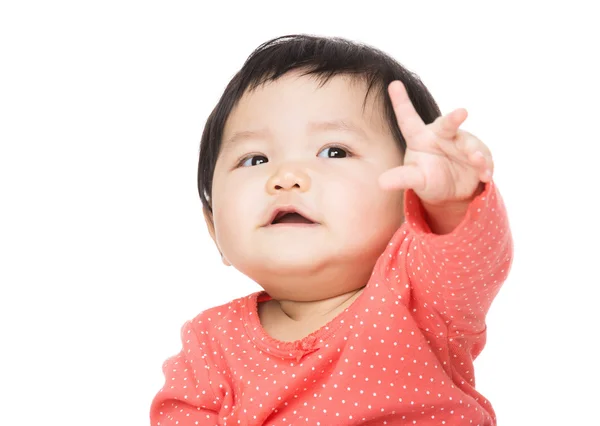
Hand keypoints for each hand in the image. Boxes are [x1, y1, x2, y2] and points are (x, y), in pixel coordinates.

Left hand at [379, 80, 492, 204]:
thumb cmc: (428, 177)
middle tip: (461, 112)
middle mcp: (443, 135)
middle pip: (447, 124)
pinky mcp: (479, 156)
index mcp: (421, 138)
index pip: (408, 120)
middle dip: (454, 118)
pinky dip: (485, 166)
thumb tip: (381, 183)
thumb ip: (401, 178)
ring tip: (475, 159)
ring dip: (474, 152)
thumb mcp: (415, 179)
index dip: (401, 103)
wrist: (452, 191)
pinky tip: (484, 175)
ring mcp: (463, 144)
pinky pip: (484, 159)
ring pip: (470, 144)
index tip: (394, 84)